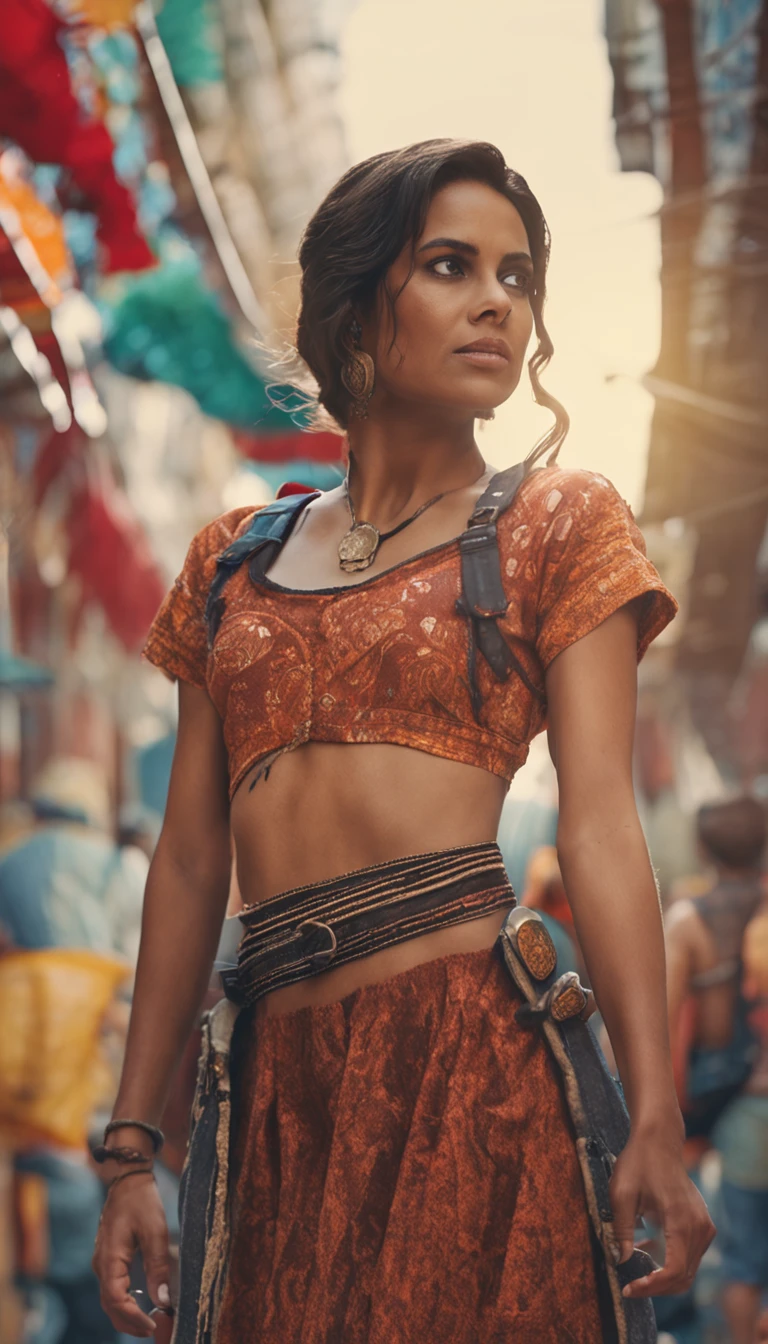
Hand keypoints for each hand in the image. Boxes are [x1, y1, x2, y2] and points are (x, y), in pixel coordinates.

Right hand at [92, 1171, 170, 1336]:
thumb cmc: (142, 1202)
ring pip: (109, 1299)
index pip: (115, 1299)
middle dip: (129, 1322)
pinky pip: (112, 1288)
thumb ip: (158, 1267)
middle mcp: (101, 1264)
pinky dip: (124, 1302)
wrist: (129, 1180)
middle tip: (153, 1330)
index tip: (153, 1324)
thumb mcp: (155, 1232)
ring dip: (126, 1315)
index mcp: (109, 1258)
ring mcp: (102, 1262)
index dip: (133, 1317)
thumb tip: (163, 1300)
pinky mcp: (107, 1259)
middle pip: (109, 1304)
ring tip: (148, 1323)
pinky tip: (140, 1305)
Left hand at [609, 1125, 713, 1298]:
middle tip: (630, 1286)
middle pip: (684, 1277)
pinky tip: (646, 1248)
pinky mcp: (702, 1224)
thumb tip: (621, 1261)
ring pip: (688, 1269)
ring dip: (663, 1275)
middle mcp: (699, 1226)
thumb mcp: (621, 1194)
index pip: (675, 1271)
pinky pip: (689, 1255)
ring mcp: (704, 1225)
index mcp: (681, 1219)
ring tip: (635, 1262)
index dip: (652, 1287)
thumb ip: (621, 1230)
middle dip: (656, 1287)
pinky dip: (670, 1261)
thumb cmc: (638, 1163)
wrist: (658, 1141)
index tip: (629, 1289)